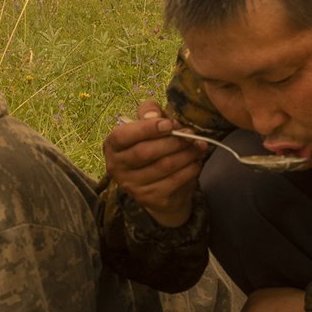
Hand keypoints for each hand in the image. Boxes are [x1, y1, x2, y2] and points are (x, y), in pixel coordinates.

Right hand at [103, 103, 206, 227]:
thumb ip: (149, 113)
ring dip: (186, 154)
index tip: (169, 124)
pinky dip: (190, 169)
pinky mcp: (149, 198)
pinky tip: (196, 162)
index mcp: (112, 146)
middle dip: (172, 141)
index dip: (146, 129)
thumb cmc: (152, 148)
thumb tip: (153, 115)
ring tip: (200, 146)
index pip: (123, 136)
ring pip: (163, 166)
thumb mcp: (148, 127)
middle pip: (145, 152)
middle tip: (191, 135)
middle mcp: (116, 167)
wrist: (158, 187)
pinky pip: (174, 181)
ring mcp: (131, 185)